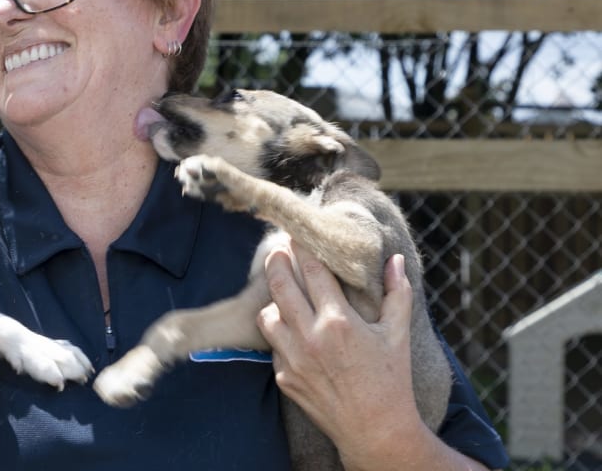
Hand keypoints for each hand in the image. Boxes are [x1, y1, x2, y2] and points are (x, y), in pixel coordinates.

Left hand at [257, 244, 427, 466]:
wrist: (375, 431)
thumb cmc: (391, 381)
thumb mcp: (397, 334)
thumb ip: (397, 293)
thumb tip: (393, 260)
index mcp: (338, 321)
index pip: (312, 271)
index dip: (302, 248)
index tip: (297, 233)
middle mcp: (310, 337)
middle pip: (279, 285)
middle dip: (276, 261)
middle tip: (278, 250)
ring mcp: (293, 358)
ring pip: (266, 315)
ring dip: (274, 302)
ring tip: (284, 294)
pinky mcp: (284, 377)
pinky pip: (273, 346)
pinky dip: (280, 335)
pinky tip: (293, 332)